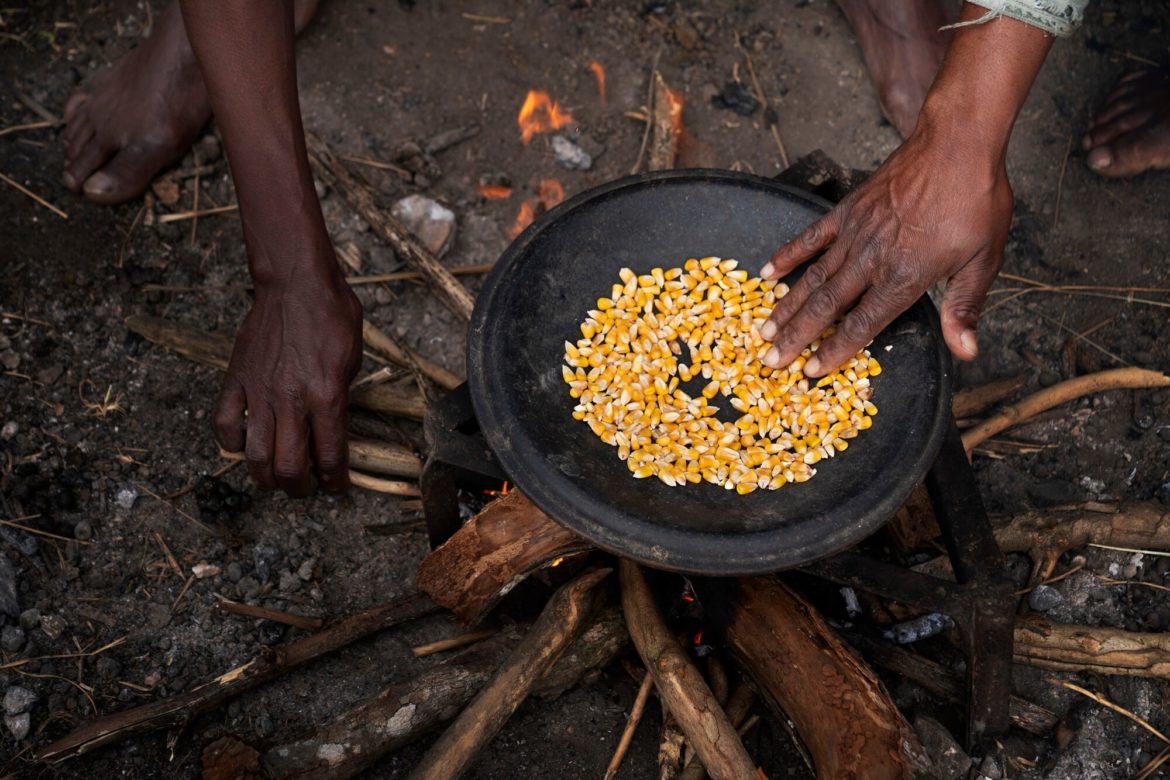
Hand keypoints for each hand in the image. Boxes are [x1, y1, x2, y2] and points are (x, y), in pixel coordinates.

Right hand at [214, 264, 362, 495]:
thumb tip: (332, 430)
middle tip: (305, 489)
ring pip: (255, 455)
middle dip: (300, 489)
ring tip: (274, 480)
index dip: (335, 482)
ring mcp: (260, 392)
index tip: (336, 489)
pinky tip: (242, 446)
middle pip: (290, 467)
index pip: (331, 457)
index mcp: (327, 396)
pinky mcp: (236, 379)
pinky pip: (224, 424)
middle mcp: (292, 400)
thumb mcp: (354, 360)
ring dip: (265, 477)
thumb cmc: (332, 316)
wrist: (296, 284)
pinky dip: (231, 444)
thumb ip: (341, 399)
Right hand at [758, 126, 1012, 376]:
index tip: (812, 371)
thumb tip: (965, 352)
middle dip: (796, 338)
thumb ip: (965, 307)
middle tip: (770, 361)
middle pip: (826, 306)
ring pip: (812, 277)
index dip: (835, 350)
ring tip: (763, 330)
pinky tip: (767, 272)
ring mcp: (855, 233)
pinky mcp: (847, 210)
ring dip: (786, 306)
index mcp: (904, 277)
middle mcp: (872, 259)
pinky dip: (788, 255)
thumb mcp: (983, 260)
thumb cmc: (976, 201)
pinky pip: (810, 237)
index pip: (862, 325)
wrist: (956, 143)